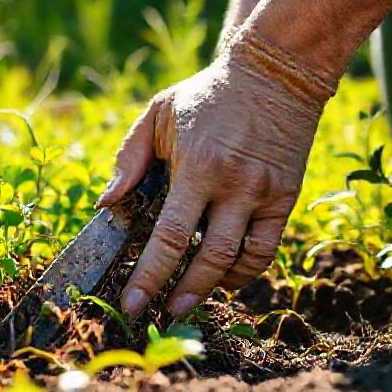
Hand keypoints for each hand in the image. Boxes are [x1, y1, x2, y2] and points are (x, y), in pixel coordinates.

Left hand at [96, 27, 337, 317]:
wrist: (275, 74)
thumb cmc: (206, 96)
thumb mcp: (159, 114)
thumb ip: (129, 159)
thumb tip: (105, 204)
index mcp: (198, 167)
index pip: (170, 237)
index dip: (150, 276)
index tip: (132, 303)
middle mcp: (234, 186)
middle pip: (208, 259)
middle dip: (180, 294)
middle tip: (159, 317)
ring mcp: (264, 195)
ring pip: (241, 262)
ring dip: (212, 289)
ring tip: (187, 303)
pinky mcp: (286, 199)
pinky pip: (265, 250)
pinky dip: (244, 272)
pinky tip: (223, 279)